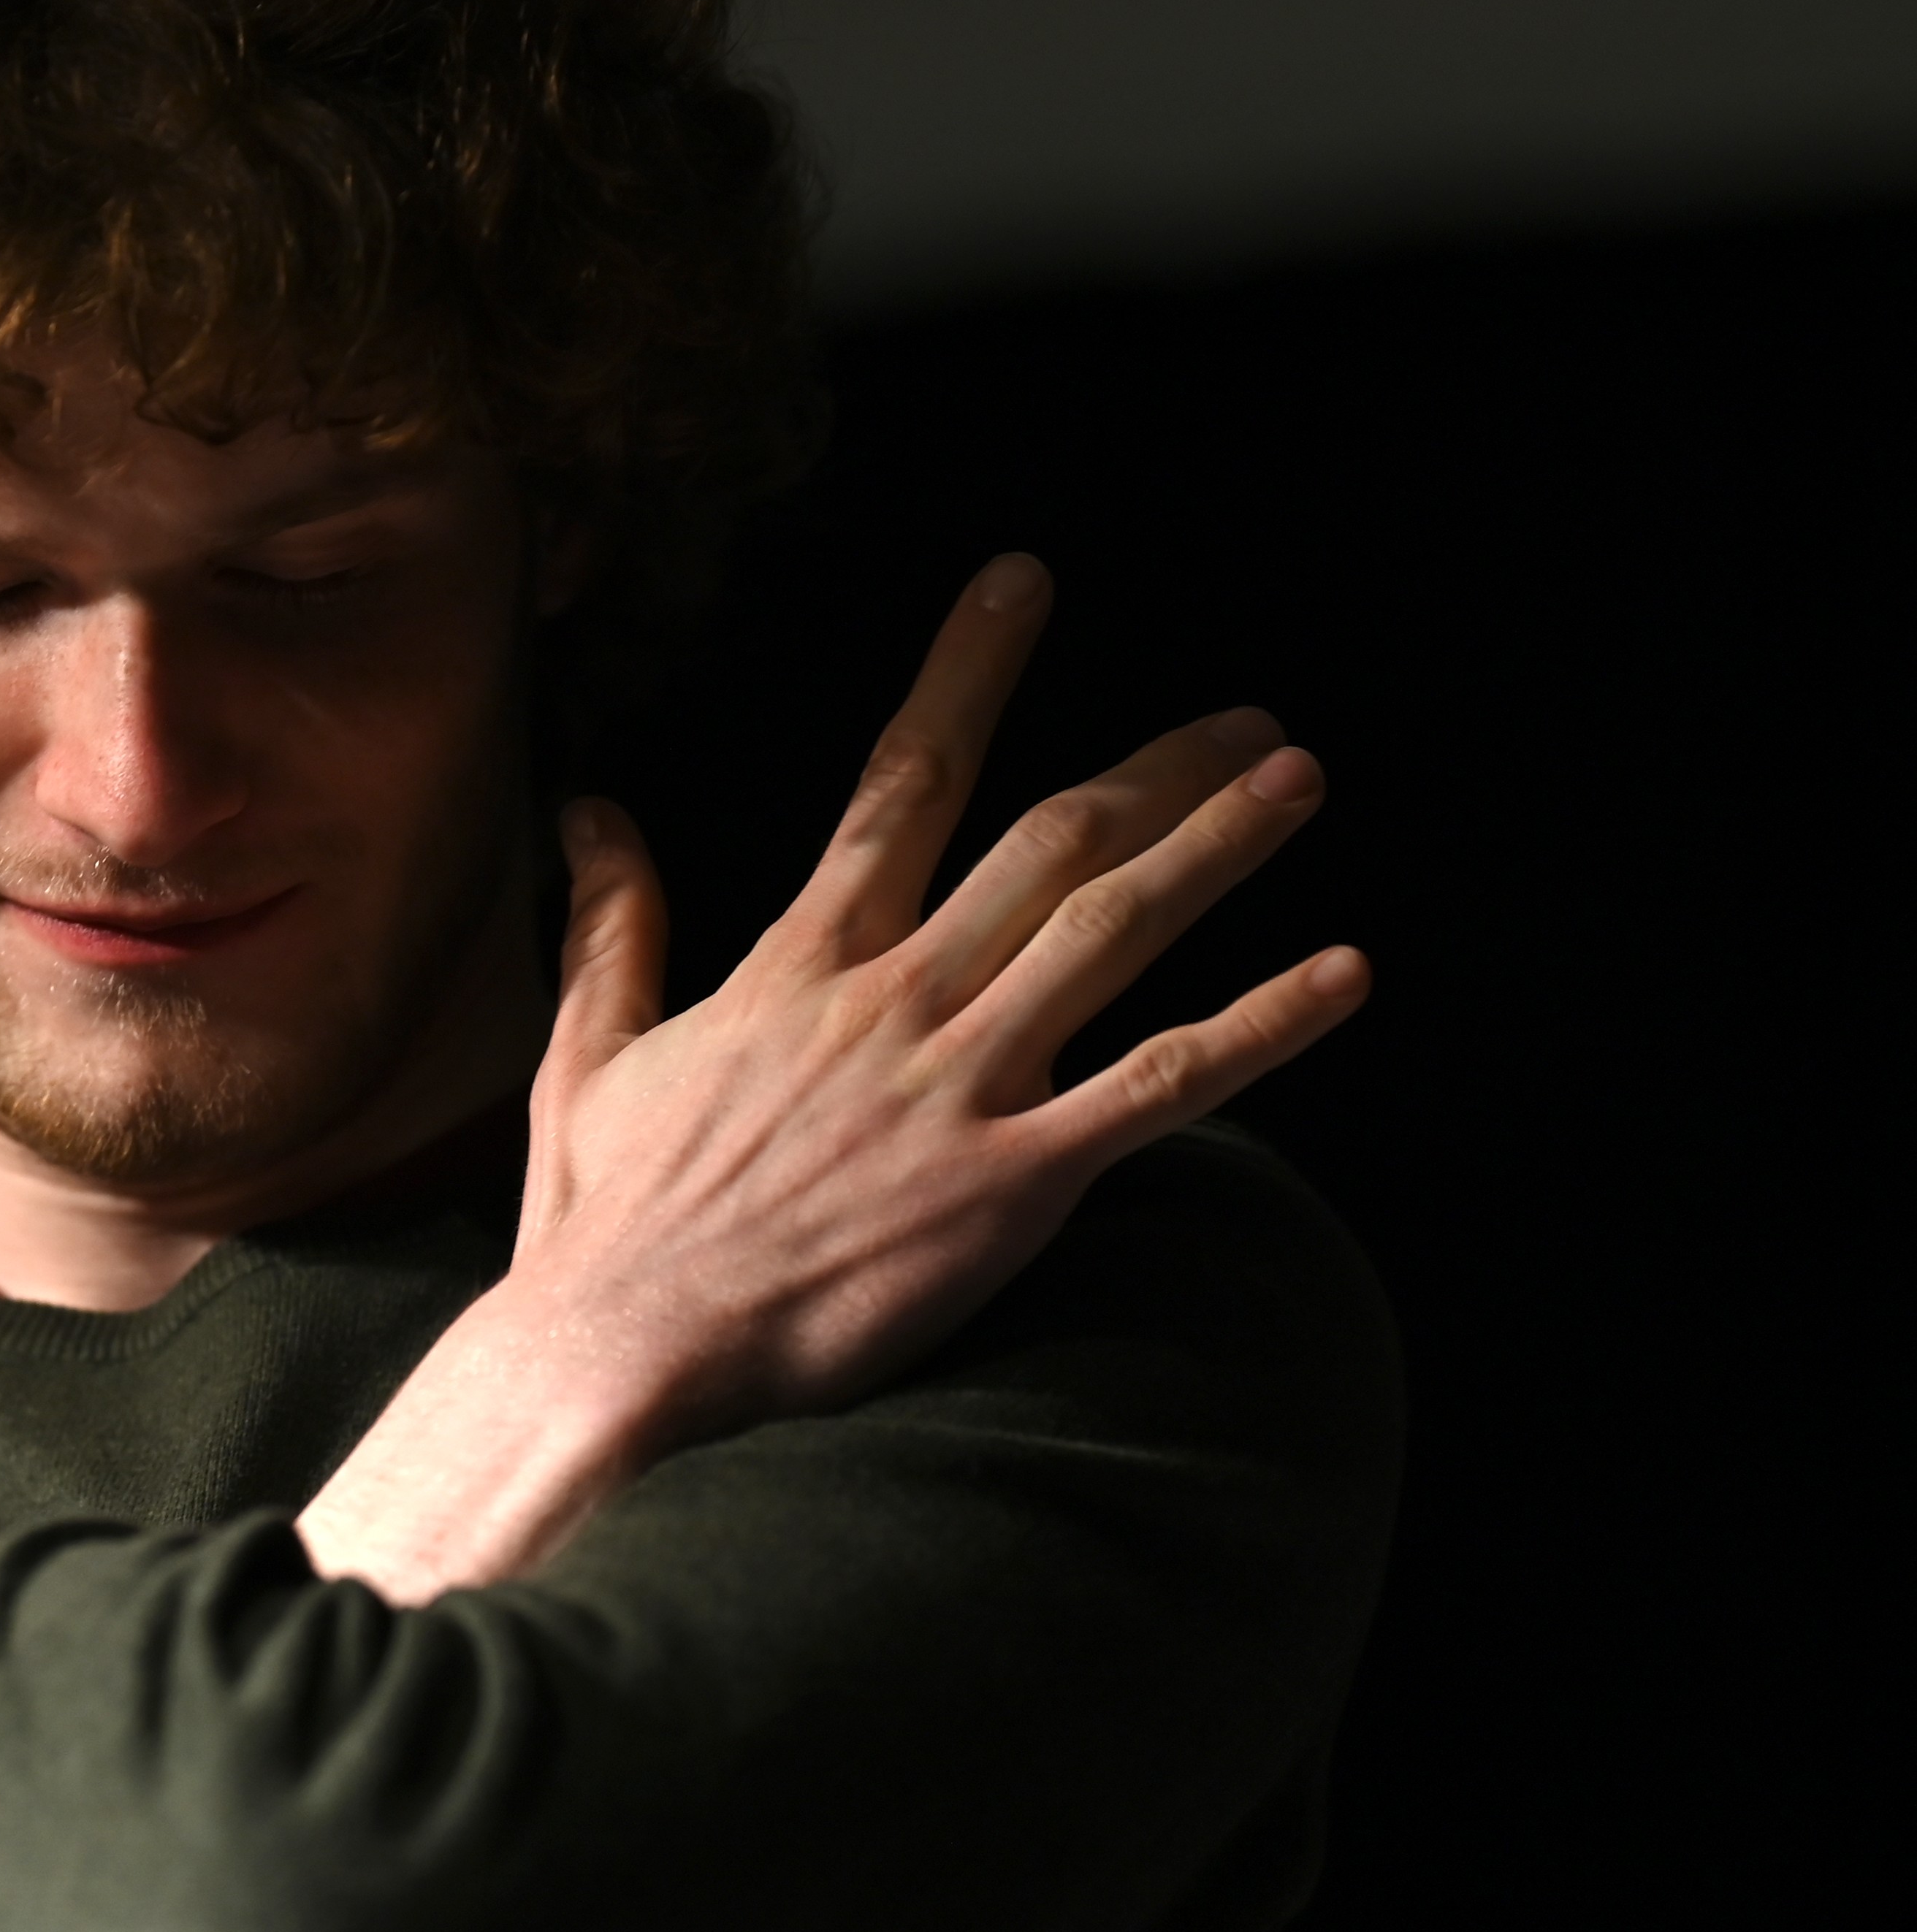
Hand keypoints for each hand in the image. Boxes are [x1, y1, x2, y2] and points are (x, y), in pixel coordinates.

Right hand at [298, 553, 1367, 1601]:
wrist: (622, 1349)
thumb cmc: (605, 1221)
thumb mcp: (589, 1052)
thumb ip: (611, 924)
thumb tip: (592, 810)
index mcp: (801, 965)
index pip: (900, 783)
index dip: (969, 674)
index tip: (1024, 582)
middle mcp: (894, 999)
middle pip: (1047, 843)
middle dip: (1158, 768)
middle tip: (1249, 717)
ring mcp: (958, 1086)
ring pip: (1114, 931)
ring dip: (1217, 846)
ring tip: (1299, 782)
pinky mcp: (1009, 1184)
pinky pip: (1160, 1086)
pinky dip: (1259, 1026)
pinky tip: (1343, 975)